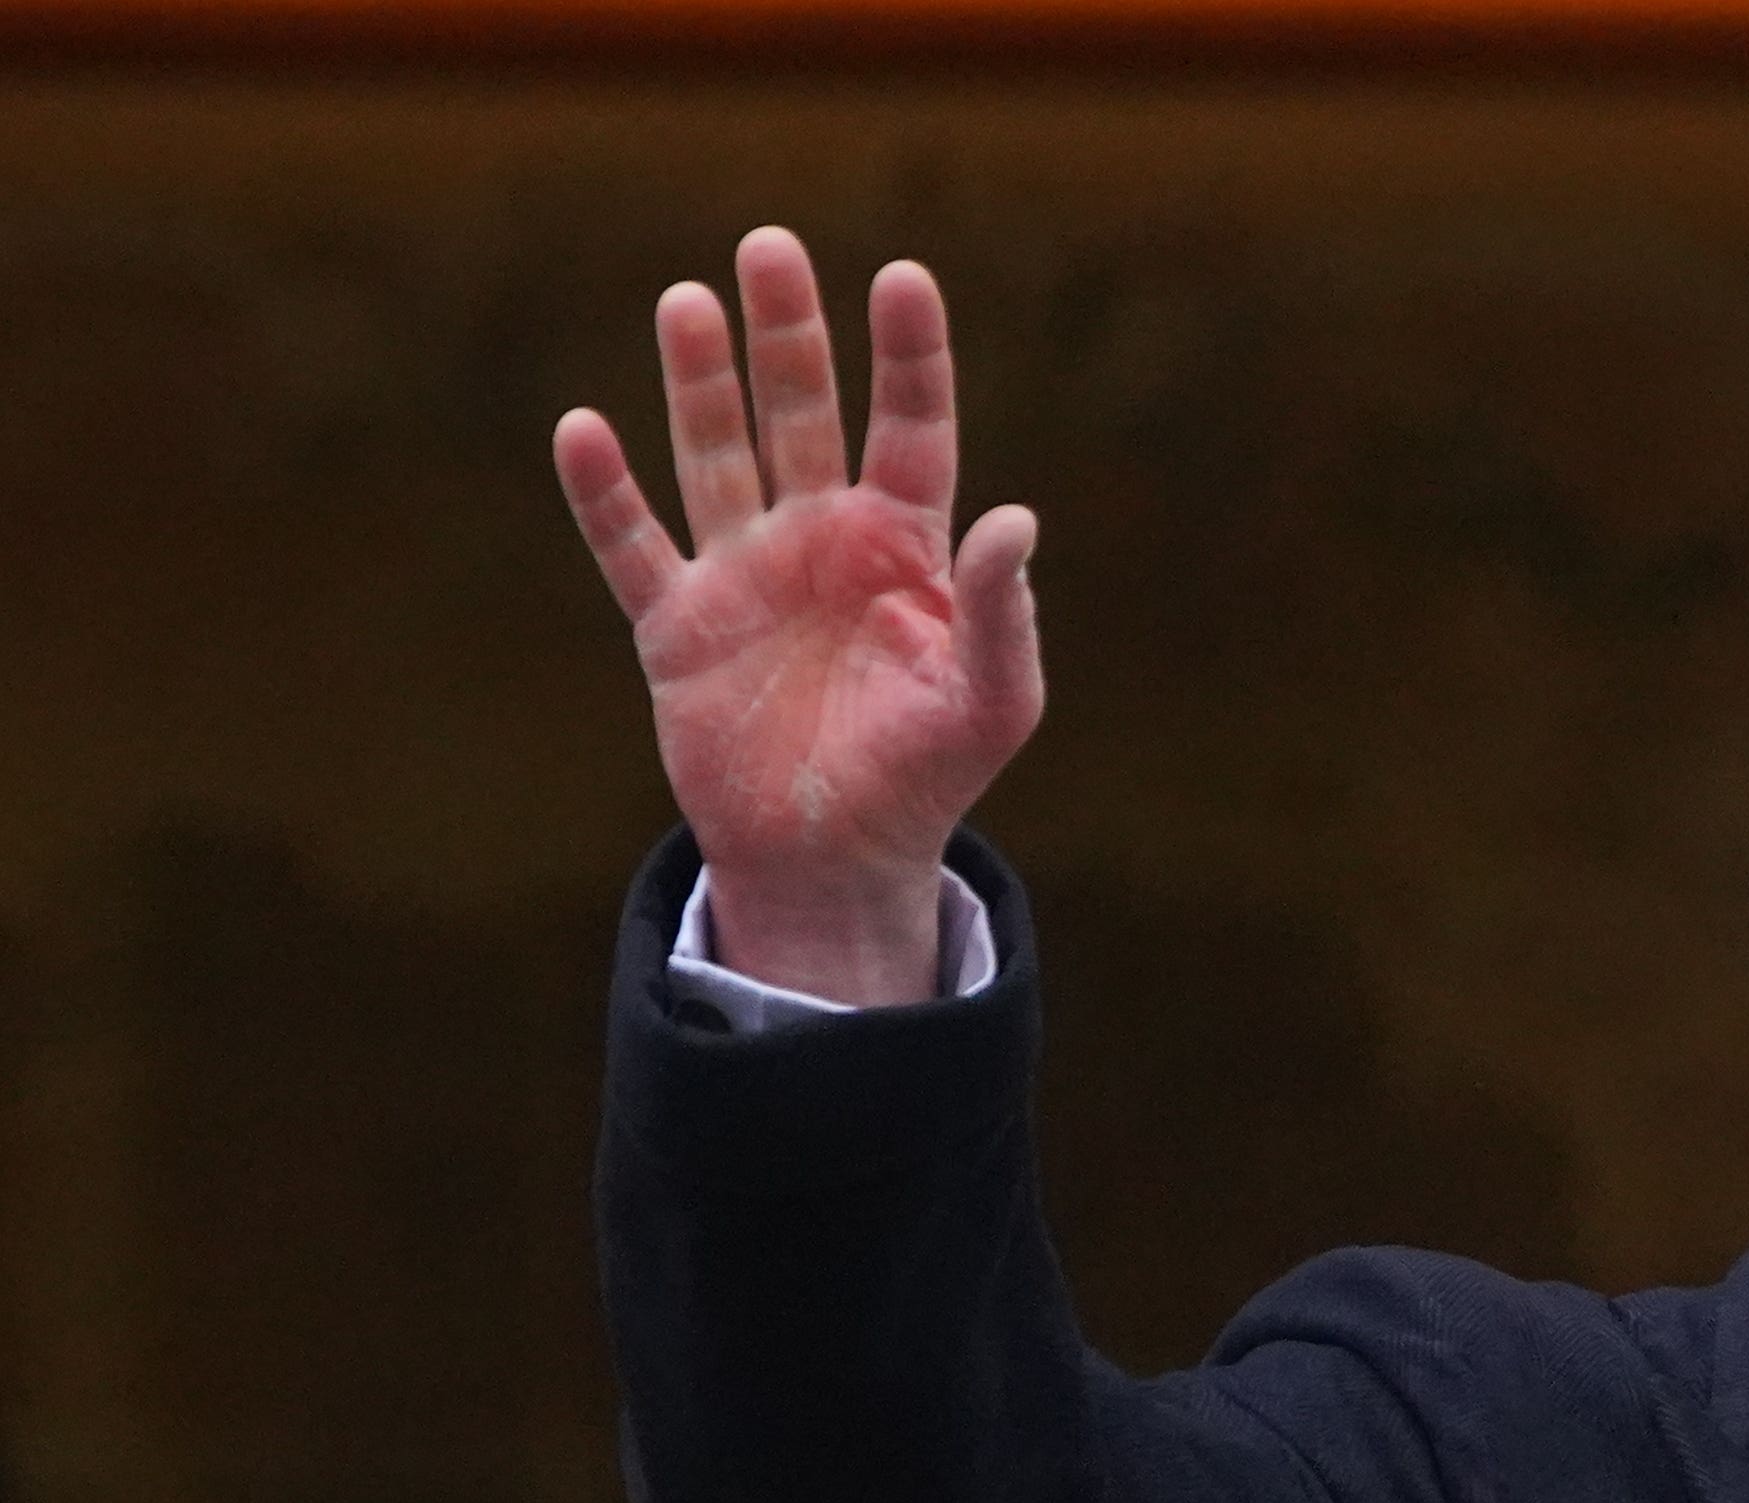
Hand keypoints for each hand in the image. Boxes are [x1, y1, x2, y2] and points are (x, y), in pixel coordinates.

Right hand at [554, 226, 1044, 1005]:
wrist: (837, 863)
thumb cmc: (928, 780)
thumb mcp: (992, 703)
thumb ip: (1005, 613)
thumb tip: (1018, 517)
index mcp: (906, 548)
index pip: (911, 427)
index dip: (908, 355)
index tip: (902, 276)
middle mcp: (821, 541)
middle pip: (801, 414)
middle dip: (787, 335)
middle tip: (769, 245)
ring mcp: (745, 575)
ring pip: (715, 454)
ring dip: (700, 381)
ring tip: (687, 300)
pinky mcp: (676, 627)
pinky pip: (634, 546)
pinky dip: (606, 493)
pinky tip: (583, 428)